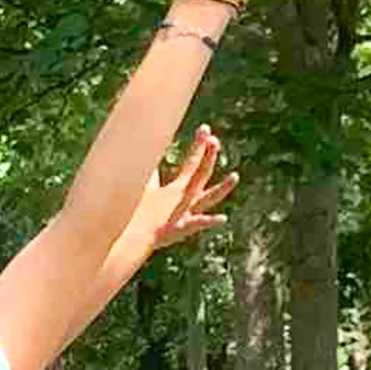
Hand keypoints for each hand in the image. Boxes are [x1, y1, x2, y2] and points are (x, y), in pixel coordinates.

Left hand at [131, 129, 237, 258]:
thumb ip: (148, 170)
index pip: (193, 162)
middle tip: (215, 139)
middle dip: (209, 157)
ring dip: (222, 189)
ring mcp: (186, 214)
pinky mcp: (180, 229)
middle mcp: (187, 200)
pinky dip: (210, 221)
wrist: (135, 240)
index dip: (199, 146)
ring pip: (208, 199)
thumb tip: (143, 150)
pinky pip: (197, 224)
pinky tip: (223, 219)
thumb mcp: (146, 187)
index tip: (205, 128)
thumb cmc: (139, 214)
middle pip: (202, 174)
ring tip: (235, 176)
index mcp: (180, 188)